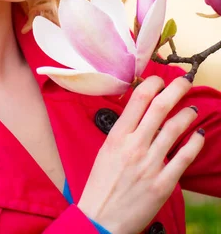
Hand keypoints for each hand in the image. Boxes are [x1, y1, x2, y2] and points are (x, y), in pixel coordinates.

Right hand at [77, 75, 203, 233]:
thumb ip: (123, 131)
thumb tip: (140, 111)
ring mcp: (149, 165)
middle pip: (160, 108)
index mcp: (117, 136)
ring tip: (192, 108)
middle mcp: (134, 147)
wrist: (101, 219)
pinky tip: (198, 134)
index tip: (160, 79)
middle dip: (176, 89)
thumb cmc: (101, 184)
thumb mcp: (106, 150)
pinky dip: (194, 143)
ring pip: (174, 129)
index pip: (138, 99)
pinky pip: (184, 158)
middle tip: (185, 81)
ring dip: (186, 114)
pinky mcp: (162, 184)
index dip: (152, 83)